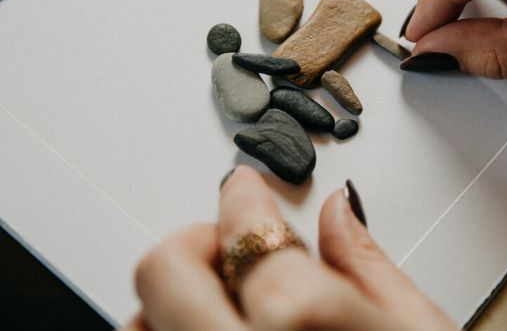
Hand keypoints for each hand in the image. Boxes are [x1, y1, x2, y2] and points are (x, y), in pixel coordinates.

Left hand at [123, 166, 454, 329]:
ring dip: (174, 303)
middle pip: (165, 269)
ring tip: (226, 305)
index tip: (244, 189)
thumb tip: (338, 212)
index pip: (248, 229)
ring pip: (138, 328)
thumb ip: (368, 265)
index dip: (246, 197)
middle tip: (232, 245)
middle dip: (198, 241)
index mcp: (304, 325)